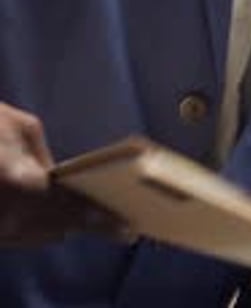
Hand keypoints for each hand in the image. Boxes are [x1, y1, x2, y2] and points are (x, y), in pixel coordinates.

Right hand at [0, 102, 126, 246]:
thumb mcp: (22, 127)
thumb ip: (46, 156)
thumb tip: (58, 177)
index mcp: (21, 185)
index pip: (73, 209)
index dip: (102, 220)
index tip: (128, 228)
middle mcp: (8, 217)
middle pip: (58, 228)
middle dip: (84, 220)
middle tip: (120, 221)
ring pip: (38, 234)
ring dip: (61, 223)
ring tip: (96, 216)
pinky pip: (19, 232)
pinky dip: (38, 222)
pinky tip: (54, 211)